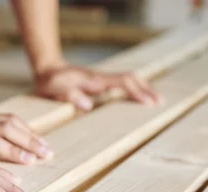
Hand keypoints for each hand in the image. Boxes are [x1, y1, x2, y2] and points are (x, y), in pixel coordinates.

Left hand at [35, 64, 160, 110]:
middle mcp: (101, 78)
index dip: (137, 92)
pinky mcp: (99, 83)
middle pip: (130, 79)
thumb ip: (71, 96)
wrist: (46, 70)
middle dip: (146, 90)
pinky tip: (138, 97)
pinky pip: (120, 84)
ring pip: (128, 80)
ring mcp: (101, 79)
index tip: (150, 102)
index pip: (122, 83)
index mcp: (94, 79)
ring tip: (156, 100)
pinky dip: (133, 89)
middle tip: (161, 102)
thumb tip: (89, 106)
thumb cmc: (50, 81)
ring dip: (142, 89)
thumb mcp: (56, 89)